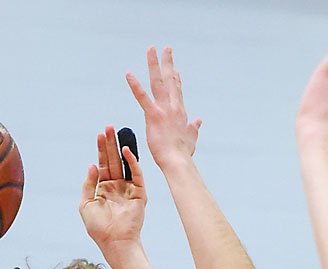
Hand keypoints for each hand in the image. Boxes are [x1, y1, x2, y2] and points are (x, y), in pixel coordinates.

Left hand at [79, 126, 145, 253]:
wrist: (115, 241)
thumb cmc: (99, 228)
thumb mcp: (86, 205)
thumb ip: (88, 185)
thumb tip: (92, 165)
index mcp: (104, 188)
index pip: (102, 164)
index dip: (101, 150)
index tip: (100, 135)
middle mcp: (117, 186)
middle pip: (113, 160)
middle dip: (110, 144)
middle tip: (109, 127)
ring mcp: (128, 188)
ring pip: (124, 164)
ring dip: (120, 148)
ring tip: (116, 132)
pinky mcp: (139, 193)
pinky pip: (136, 174)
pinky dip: (132, 162)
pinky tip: (126, 151)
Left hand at [127, 46, 200, 170]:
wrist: (177, 161)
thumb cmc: (183, 154)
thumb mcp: (191, 138)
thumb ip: (193, 128)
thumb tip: (199, 121)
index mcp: (180, 112)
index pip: (177, 91)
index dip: (176, 79)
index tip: (174, 69)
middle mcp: (173, 107)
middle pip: (170, 80)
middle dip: (167, 63)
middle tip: (166, 48)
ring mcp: (163, 109)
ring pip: (158, 82)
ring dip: (154, 64)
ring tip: (151, 49)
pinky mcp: (153, 116)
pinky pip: (142, 97)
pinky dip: (135, 85)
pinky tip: (128, 74)